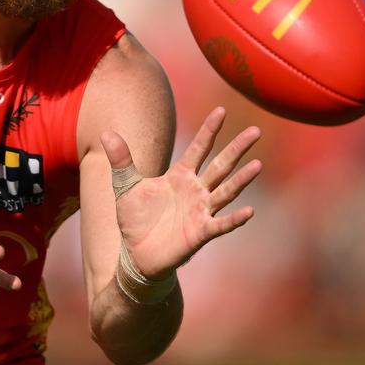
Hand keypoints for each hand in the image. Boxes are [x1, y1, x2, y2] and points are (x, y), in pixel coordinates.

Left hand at [102, 106, 261, 278]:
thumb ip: (121, 160)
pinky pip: (221, 224)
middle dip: (237, 149)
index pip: (198, 148)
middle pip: (221, 165)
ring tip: (258, 165)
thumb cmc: (135, 219)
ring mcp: (200, 211)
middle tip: (255, 131)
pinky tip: (249, 212)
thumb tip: (106, 133)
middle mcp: (196, 190)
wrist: (136, 254)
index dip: (209, 130)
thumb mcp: (126, 186)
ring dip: (241, 180)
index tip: (221, 110)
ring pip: (226, 191)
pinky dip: (234, 219)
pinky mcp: (200, 232)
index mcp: (179, 176)